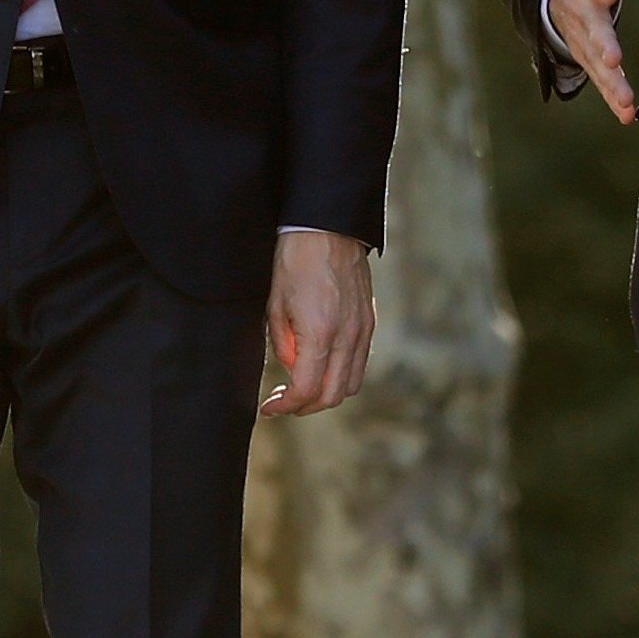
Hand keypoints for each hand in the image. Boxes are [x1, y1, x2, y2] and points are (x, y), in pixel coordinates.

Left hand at [262, 230, 374, 417]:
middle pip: (332, 395)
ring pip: (350, 384)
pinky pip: (359, 364)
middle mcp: (347, 336)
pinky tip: (321, 367)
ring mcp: (362, 330)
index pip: (306, 389)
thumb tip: (291, 369)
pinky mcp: (369, 322)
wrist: (327, 229)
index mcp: (320, 333)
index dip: (285, 407)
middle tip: (283, 403)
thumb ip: (283, 344)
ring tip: (302, 388)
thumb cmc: (295, 262)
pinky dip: (340, 376)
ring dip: (325, 394)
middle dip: (305, 407)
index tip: (269, 408)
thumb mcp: (275, 305)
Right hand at [539, 0, 638, 122]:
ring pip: (592, 60)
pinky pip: (597, 78)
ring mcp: (581, 36)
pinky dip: (610, 95)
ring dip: (608, 81)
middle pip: (591, 27)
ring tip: (624, 102)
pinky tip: (626, 115)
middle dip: (601, 42)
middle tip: (613, 57)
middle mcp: (582, 10)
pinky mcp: (587, 56)